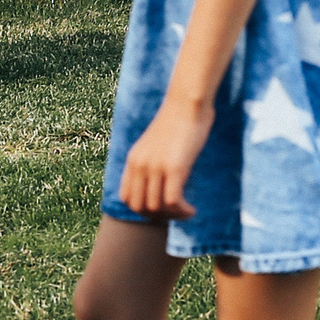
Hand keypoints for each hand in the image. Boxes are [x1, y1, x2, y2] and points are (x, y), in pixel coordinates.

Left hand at [117, 96, 214, 220]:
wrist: (187, 102)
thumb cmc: (178, 121)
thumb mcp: (157, 143)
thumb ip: (153, 160)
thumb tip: (161, 180)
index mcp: (133, 160)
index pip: (127, 198)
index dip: (143, 209)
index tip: (161, 208)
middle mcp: (140, 165)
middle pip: (139, 207)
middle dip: (158, 216)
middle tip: (176, 213)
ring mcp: (156, 166)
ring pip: (155, 208)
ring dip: (172, 216)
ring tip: (187, 211)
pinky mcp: (175, 167)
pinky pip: (172, 201)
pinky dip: (182, 211)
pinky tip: (192, 209)